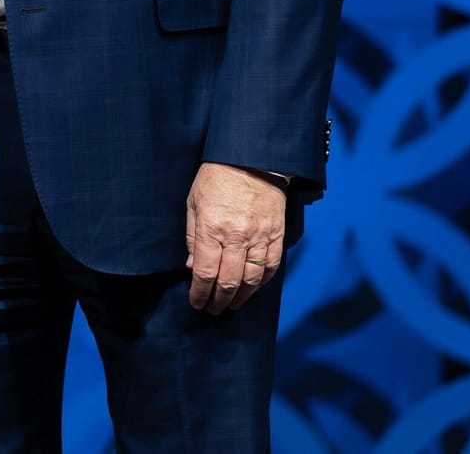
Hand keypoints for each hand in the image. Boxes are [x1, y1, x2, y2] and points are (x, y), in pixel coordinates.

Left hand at [185, 162, 286, 313]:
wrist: (250, 159)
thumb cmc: (215, 179)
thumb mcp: (193, 203)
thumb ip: (193, 237)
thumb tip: (193, 267)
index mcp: (212, 229)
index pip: (206, 273)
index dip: (200, 293)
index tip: (197, 303)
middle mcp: (236, 237)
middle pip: (229, 281)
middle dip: (219, 300)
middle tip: (213, 309)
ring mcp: (259, 237)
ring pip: (253, 279)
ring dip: (242, 297)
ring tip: (232, 304)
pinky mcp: (277, 234)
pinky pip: (272, 266)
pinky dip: (263, 282)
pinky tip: (254, 288)